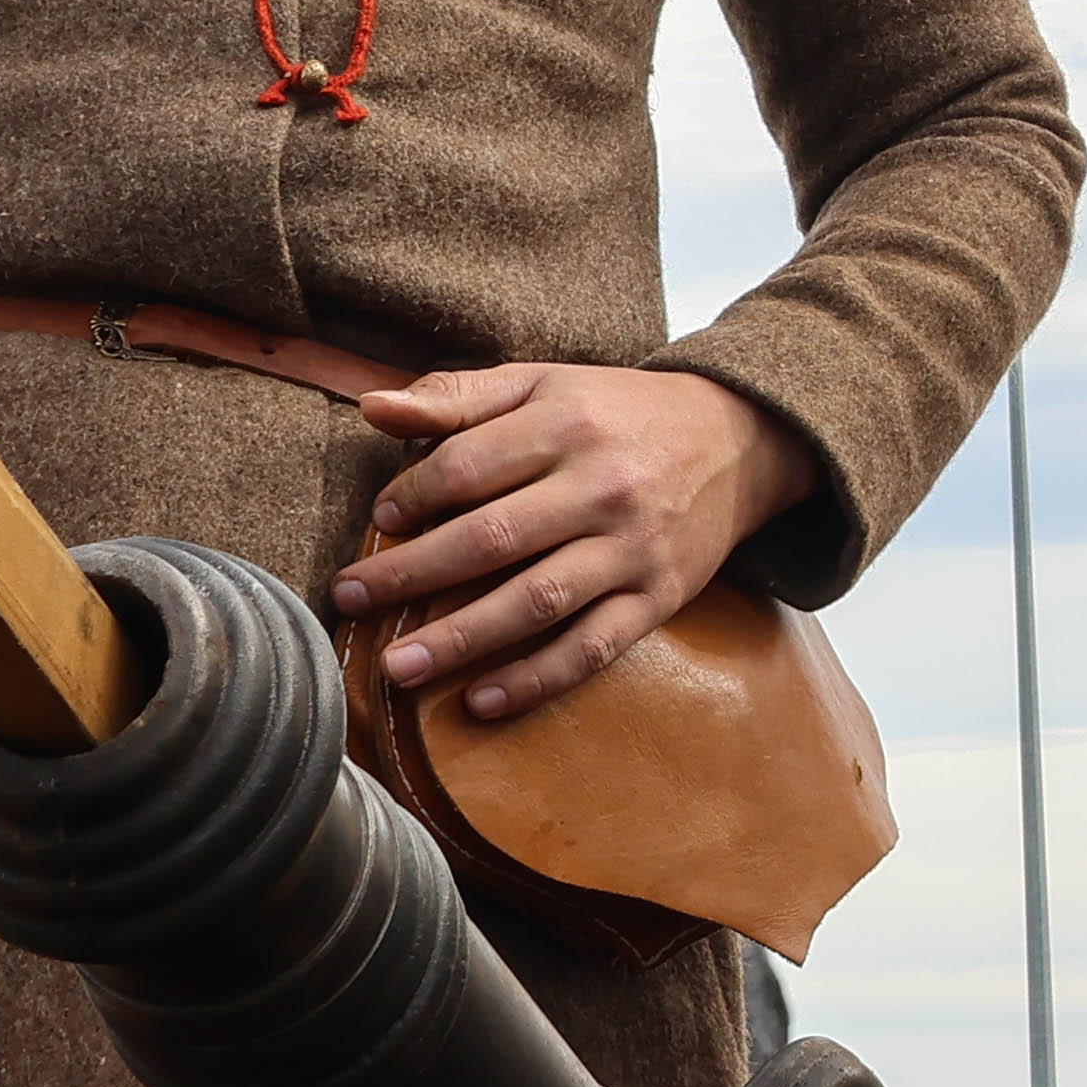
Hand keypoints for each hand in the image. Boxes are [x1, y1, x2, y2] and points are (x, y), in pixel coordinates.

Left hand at [336, 365, 819, 718]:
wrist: (738, 439)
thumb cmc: (618, 412)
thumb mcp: (543, 384)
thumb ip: (457, 396)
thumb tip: (371, 406)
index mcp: (565, 425)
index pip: (468, 467)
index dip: (414, 496)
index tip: (380, 521)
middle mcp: (600, 488)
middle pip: (490, 539)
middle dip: (410, 575)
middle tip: (348, 600)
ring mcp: (631, 550)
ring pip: (536, 602)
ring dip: (461, 639)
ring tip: (398, 667)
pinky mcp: (657, 599)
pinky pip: (591, 649)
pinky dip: (536, 679)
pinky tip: (481, 702)